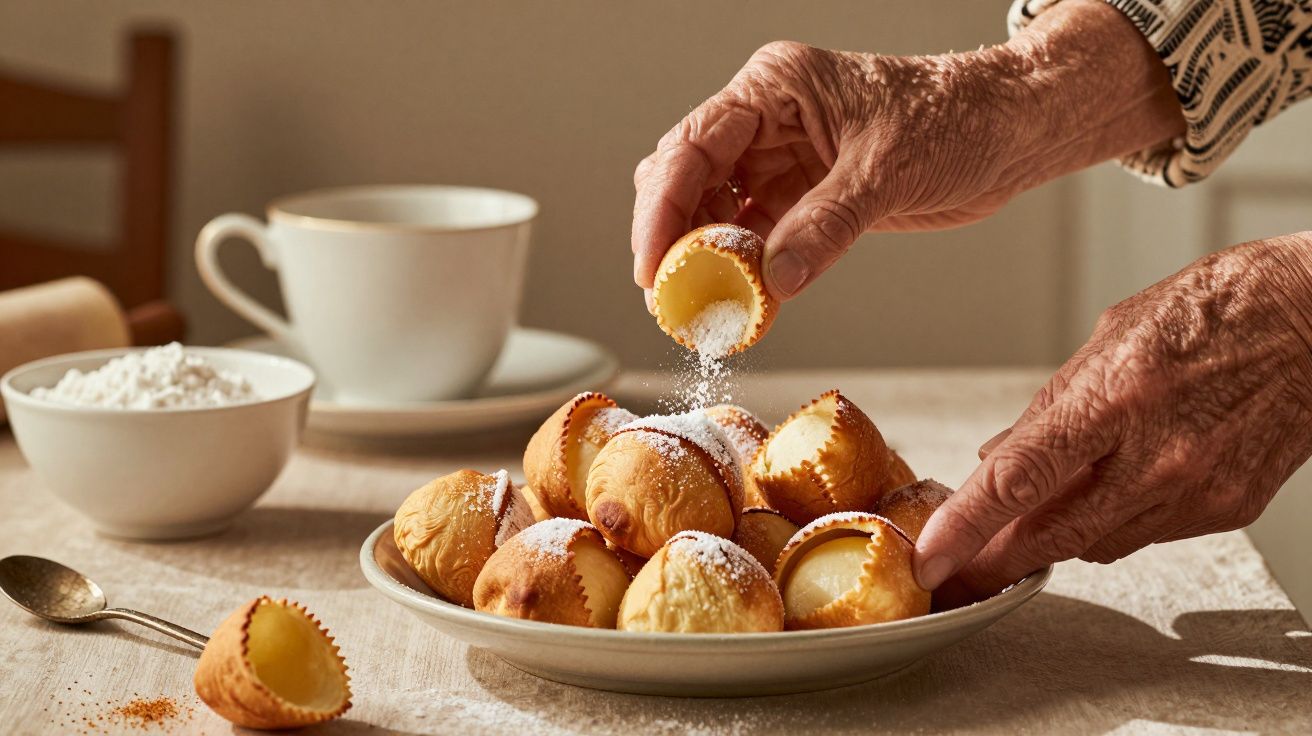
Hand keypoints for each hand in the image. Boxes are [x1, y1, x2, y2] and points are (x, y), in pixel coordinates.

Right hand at [630, 0, 1183, 305]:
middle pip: (688, 180)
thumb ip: (825, 225)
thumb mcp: (887, 170)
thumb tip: (771, 282)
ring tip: (707, 311)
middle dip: (675, 239)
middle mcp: (766, 121)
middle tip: (673, 300)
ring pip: (714, 214)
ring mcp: (781, 160)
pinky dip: (744, 273)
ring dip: (707, 262)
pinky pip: (754, 238)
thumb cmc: (958, 120)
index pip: (692, 145)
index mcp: (774, 88)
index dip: (662, 208)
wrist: (1011, 132)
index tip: (653, 266)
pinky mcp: (802, 198)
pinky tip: (744, 304)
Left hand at [916, 233, 1311, 596]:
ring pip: (1095, 544)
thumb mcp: (1110, 337)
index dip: (967, 527)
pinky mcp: (1227, 509)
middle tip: (955, 567)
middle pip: (1053, 534)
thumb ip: (1052, 407)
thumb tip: (1001, 458)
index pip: (1020, 480)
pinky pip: (1144, 534)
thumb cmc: (1213, 310)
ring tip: (1020, 524)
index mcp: (1116, 397)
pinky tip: (1098, 497)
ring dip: (1049, 540)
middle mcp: (1158, 454)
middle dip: (995, 558)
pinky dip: (1108, 523)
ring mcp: (1197, 489)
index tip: (931, 557)